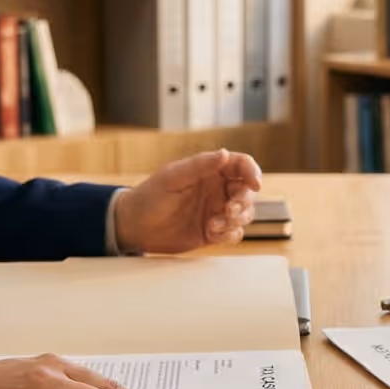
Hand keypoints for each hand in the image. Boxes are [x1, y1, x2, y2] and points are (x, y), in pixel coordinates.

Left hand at [113, 150, 262, 252]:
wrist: (135, 227)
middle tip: (228, 209)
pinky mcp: (214, 232)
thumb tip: (224, 154)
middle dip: (243, 201)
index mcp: (209, 171)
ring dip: (236, 220)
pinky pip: (234, 233)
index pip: (240, 165)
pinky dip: (229, 234)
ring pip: (245, 213)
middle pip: (247, 192)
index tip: (255, 184)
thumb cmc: (149, 196)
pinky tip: (212, 234)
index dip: (252, 172)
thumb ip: (199, 166)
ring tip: (213, 225)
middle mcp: (216, 189)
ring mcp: (216, 211)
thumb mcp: (172, 177)